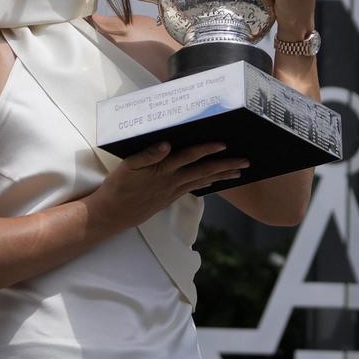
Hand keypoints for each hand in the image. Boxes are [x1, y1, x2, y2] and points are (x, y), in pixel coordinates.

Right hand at [92, 141, 248, 230]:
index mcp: (163, 170)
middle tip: (245, 162)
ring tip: (239, 172)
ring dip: (221, 176)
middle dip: (225, 166)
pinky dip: (207, 184)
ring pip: (202, 181)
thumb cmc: (118, 187)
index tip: (224, 144)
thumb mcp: (127, 166)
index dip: (207, 150)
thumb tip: (167, 144)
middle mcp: (172, 181)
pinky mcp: (170, 198)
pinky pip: (193, 188)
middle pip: (204, 171)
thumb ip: (147, 155)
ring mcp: (172, 191)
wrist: (112, 214)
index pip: (189, 157)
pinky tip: (215, 181)